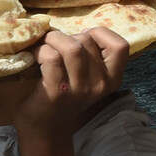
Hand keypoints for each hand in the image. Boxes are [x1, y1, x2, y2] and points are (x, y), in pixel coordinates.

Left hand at [12, 28, 128, 138]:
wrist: (45, 128)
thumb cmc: (64, 94)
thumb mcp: (87, 76)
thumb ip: (90, 54)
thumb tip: (77, 28)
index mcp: (112, 79)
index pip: (120, 46)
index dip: (100, 34)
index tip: (82, 40)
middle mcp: (100, 85)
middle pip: (87, 41)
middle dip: (66, 36)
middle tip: (53, 45)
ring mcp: (80, 90)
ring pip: (72, 47)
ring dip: (52, 40)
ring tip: (43, 47)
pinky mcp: (58, 93)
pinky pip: (52, 58)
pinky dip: (41, 51)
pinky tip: (35, 58)